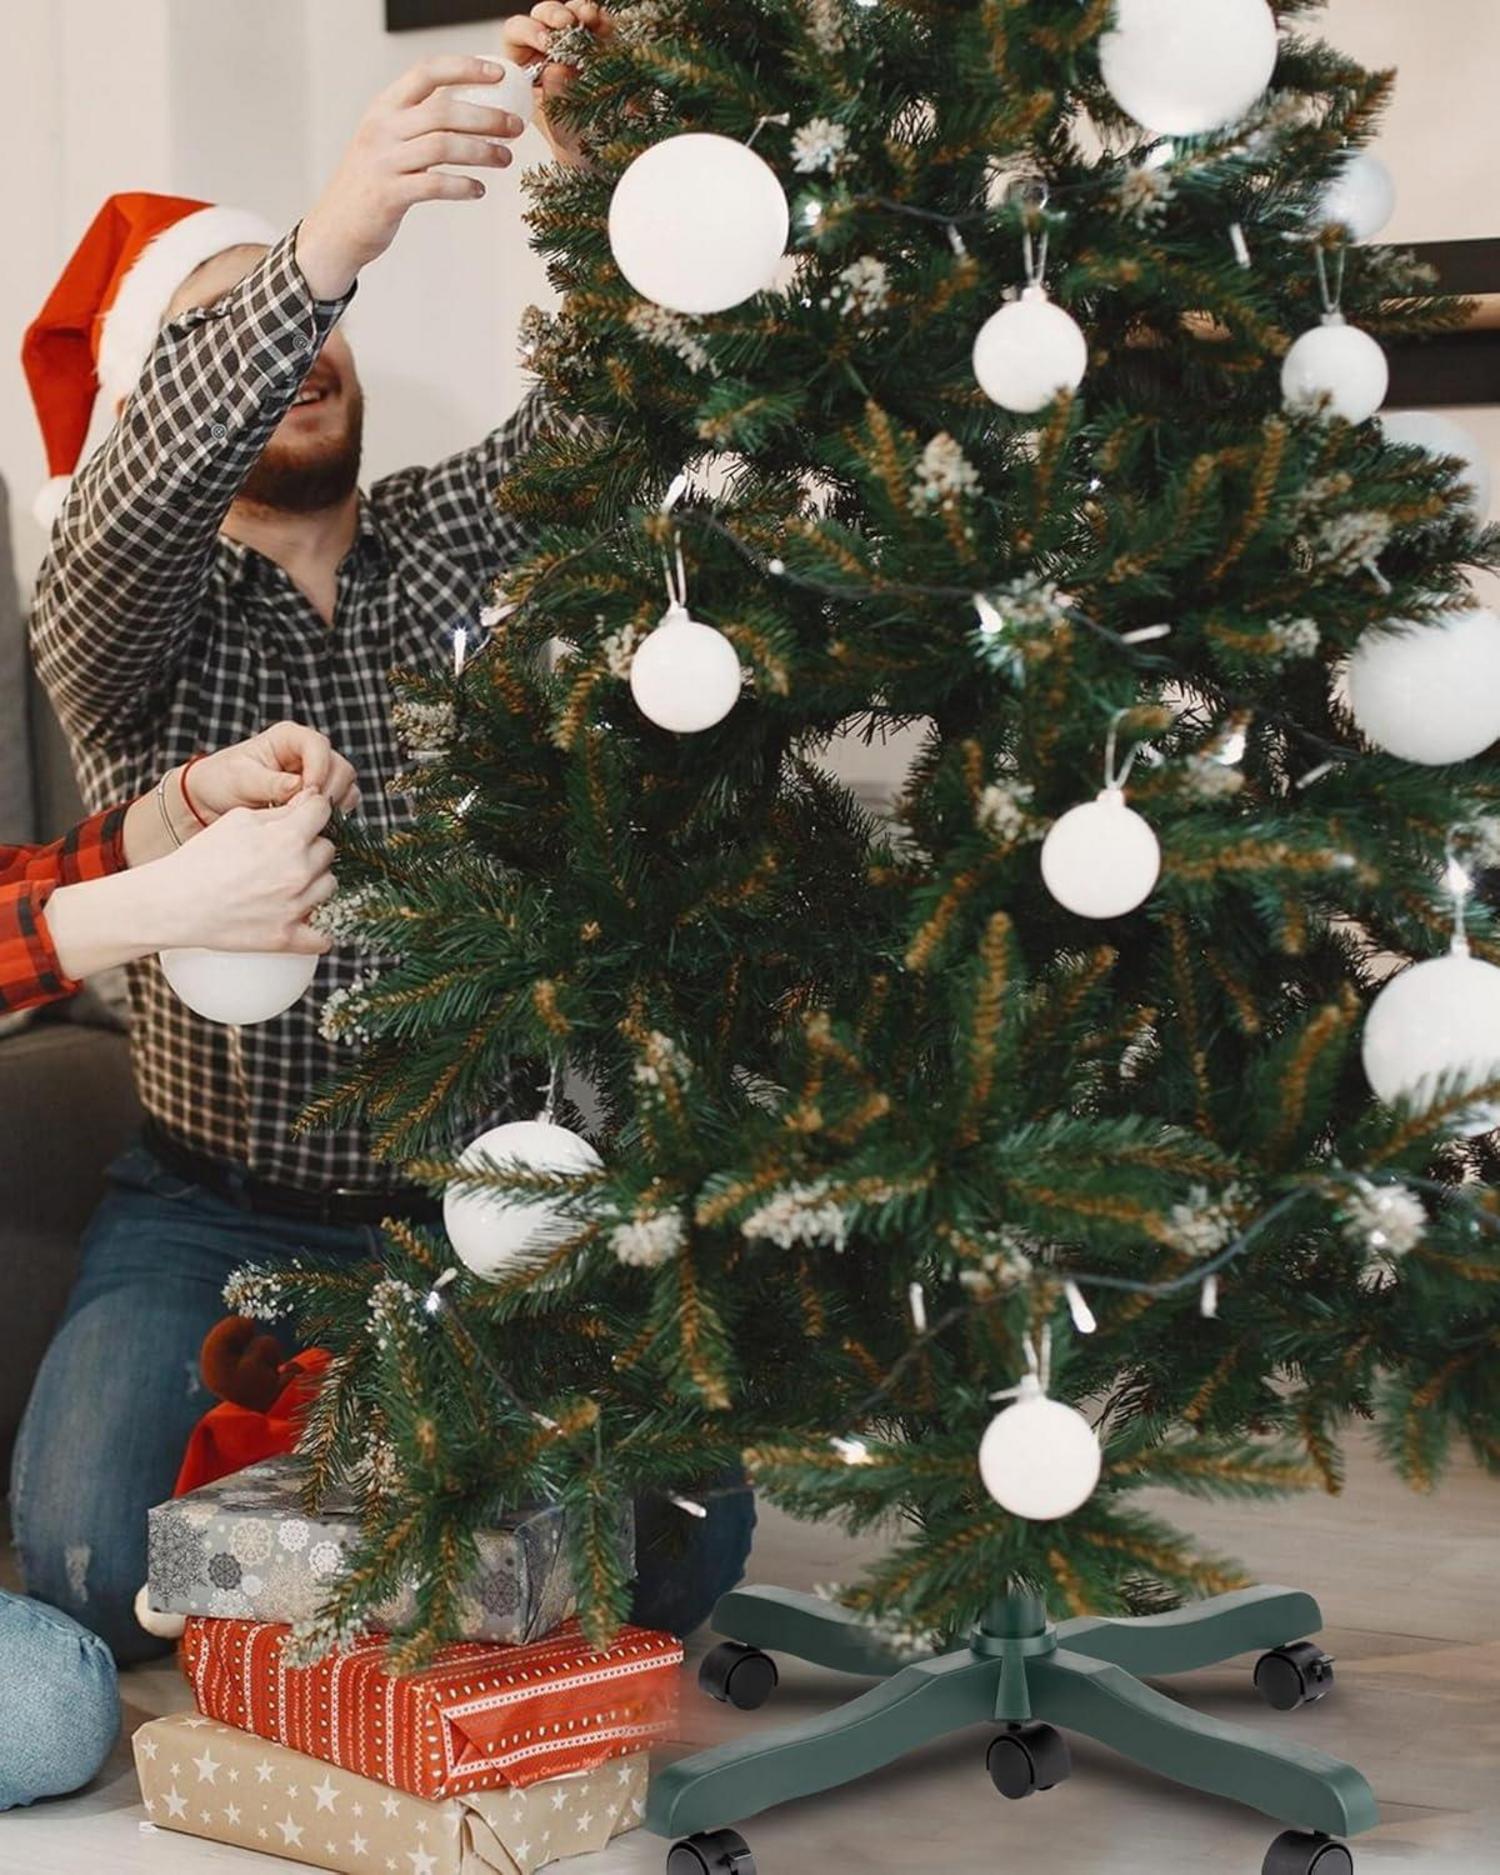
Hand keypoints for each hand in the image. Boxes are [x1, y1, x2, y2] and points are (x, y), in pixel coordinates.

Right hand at [150, 791, 337, 955]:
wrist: (174, 903)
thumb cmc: (202, 858)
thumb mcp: (238, 821)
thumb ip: (280, 811)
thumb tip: (310, 801)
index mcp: (288, 839)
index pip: (322, 811)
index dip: (312, 811)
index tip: (303, 819)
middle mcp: (298, 872)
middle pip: (328, 850)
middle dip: (310, 848)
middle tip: (282, 855)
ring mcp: (296, 907)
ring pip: (329, 886)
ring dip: (314, 882)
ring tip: (284, 883)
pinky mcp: (287, 938)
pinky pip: (324, 937)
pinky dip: (318, 930)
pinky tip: (304, 919)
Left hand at [186, 723, 359, 820]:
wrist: (212, 802)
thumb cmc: (221, 782)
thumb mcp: (241, 780)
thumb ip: (271, 783)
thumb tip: (299, 787)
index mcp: (289, 738)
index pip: (318, 746)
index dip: (318, 769)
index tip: (306, 792)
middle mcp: (308, 753)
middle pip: (340, 766)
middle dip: (328, 791)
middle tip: (306, 811)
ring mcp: (317, 774)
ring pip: (346, 785)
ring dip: (333, 804)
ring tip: (306, 818)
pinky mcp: (320, 796)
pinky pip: (342, 803)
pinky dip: (334, 815)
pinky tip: (312, 823)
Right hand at [297, 57, 527, 298]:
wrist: (336, 227)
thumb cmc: (373, 182)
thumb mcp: (387, 140)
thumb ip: (419, 122)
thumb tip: (471, 109)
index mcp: (385, 108)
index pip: (426, 73)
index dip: (464, 68)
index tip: (497, 73)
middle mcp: (383, 129)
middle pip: (443, 110)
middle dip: (486, 117)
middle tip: (515, 126)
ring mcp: (384, 161)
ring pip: (443, 145)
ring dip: (481, 151)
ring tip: (505, 159)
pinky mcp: (389, 195)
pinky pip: (434, 185)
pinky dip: (462, 186)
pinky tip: (479, 190)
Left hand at [502, 2, 610, 165]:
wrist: (599, 155)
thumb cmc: (571, 143)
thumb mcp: (559, 125)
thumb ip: (556, 96)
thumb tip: (557, 68)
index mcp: (524, 66)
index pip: (516, 34)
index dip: (528, 31)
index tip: (545, 41)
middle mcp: (546, 51)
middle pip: (542, 17)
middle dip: (553, 15)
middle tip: (566, 25)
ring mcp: (573, 46)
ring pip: (570, 13)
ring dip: (577, 11)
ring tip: (587, 19)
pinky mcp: (599, 45)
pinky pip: (598, 23)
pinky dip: (601, 20)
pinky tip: (602, 23)